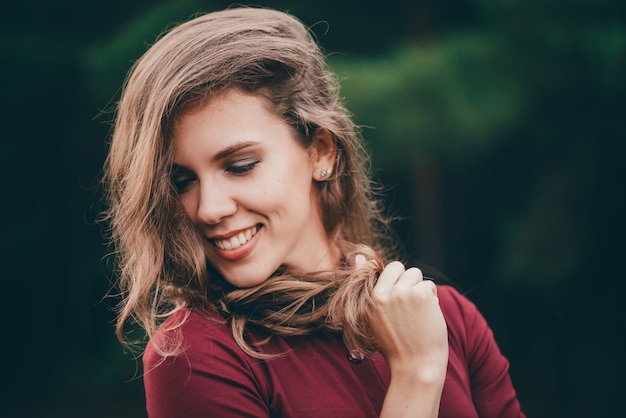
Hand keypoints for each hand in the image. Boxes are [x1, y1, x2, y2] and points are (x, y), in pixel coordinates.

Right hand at [361, 257, 448, 376]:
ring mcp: (403, 292)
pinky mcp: (421, 294)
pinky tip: (427, 316)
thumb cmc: (394, 343)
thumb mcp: (372, 315)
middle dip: (407, 281)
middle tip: (408, 306)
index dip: (395, 281)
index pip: (385, 269)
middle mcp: (384, 293)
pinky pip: (429, 285)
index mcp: (370, 298)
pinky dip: (432, 298)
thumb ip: (367, 286)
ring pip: (416, 275)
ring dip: (420, 289)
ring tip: (417, 312)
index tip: (398, 299)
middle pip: (399, 268)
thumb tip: (357, 257)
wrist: (416, 365)